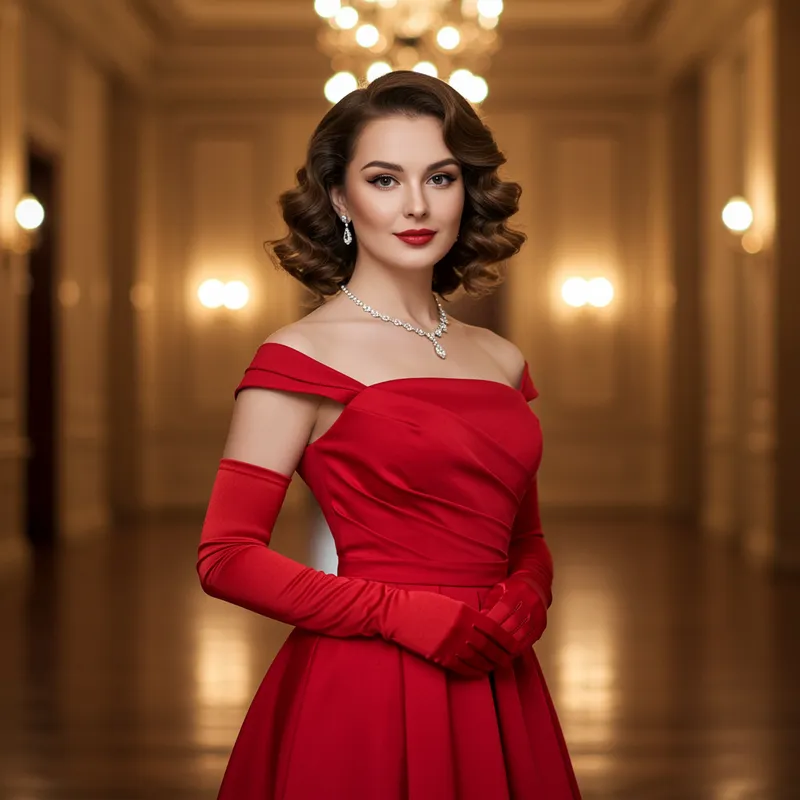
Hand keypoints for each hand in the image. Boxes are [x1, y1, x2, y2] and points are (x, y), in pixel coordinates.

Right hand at [382, 589, 517, 677]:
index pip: (493, 629)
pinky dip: (473, 672)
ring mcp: (449, 644)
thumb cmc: (422, 604)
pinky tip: (479, 673)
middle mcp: (459, 629)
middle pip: (488, 647)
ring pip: (476, 659)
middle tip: (508, 661)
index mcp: (463, 613)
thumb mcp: (448, 603)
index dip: (505, 640)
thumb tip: (483, 625)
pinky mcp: (439, 655)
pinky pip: (461, 667)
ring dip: (488, 665)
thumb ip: (467, 614)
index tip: (512, 645)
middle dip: (501, 655)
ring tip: (495, 668)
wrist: (397, 613)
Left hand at [481, 573, 547, 654]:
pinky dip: (518, 648)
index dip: (490, 624)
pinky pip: (529, 641)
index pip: (502, 612)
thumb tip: (480, 620)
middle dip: (496, 637)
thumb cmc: (513, 588)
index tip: (479, 632)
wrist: (535, 584)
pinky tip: (508, 652)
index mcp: (516, 593)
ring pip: (520, 636)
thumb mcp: (498, 590)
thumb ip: (490, 604)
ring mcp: (536, 616)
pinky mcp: (541, 626)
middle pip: (511, 625)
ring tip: (494, 652)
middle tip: (484, 646)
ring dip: (506, 646)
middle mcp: (528, 604)